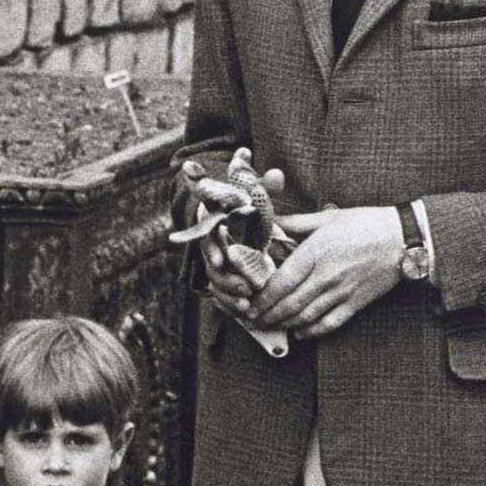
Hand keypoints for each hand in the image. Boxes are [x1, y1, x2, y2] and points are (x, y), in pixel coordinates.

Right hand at [198, 163, 288, 317]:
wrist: (233, 219)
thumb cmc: (245, 205)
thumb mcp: (254, 194)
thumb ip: (264, 186)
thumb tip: (277, 175)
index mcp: (215, 223)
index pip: (208, 237)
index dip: (211, 250)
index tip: (219, 261)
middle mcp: (212, 244)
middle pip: (212, 267)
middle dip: (226, 279)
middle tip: (245, 288)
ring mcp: (215, 264)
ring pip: (215, 283)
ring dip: (229, 295)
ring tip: (247, 303)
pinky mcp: (221, 279)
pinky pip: (220, 295)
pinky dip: (230, 304)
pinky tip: (244, 310)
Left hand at [261, 205, 404, 336]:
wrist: (404, 238)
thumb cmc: (366, 224)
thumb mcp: (329, 217)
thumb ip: (297, 223)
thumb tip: (271, 222)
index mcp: (316, 252)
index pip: (283, 281)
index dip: (264, 297)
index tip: (250, 304)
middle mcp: (326, 275)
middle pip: (290, 303)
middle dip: (268, 315)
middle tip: (253, 321)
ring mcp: (341, 292)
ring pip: (306, 316)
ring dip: (285, 325)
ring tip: (270, 327)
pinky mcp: (355, 303)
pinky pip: (330, 323)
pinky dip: (312, 331)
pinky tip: (300, 333)